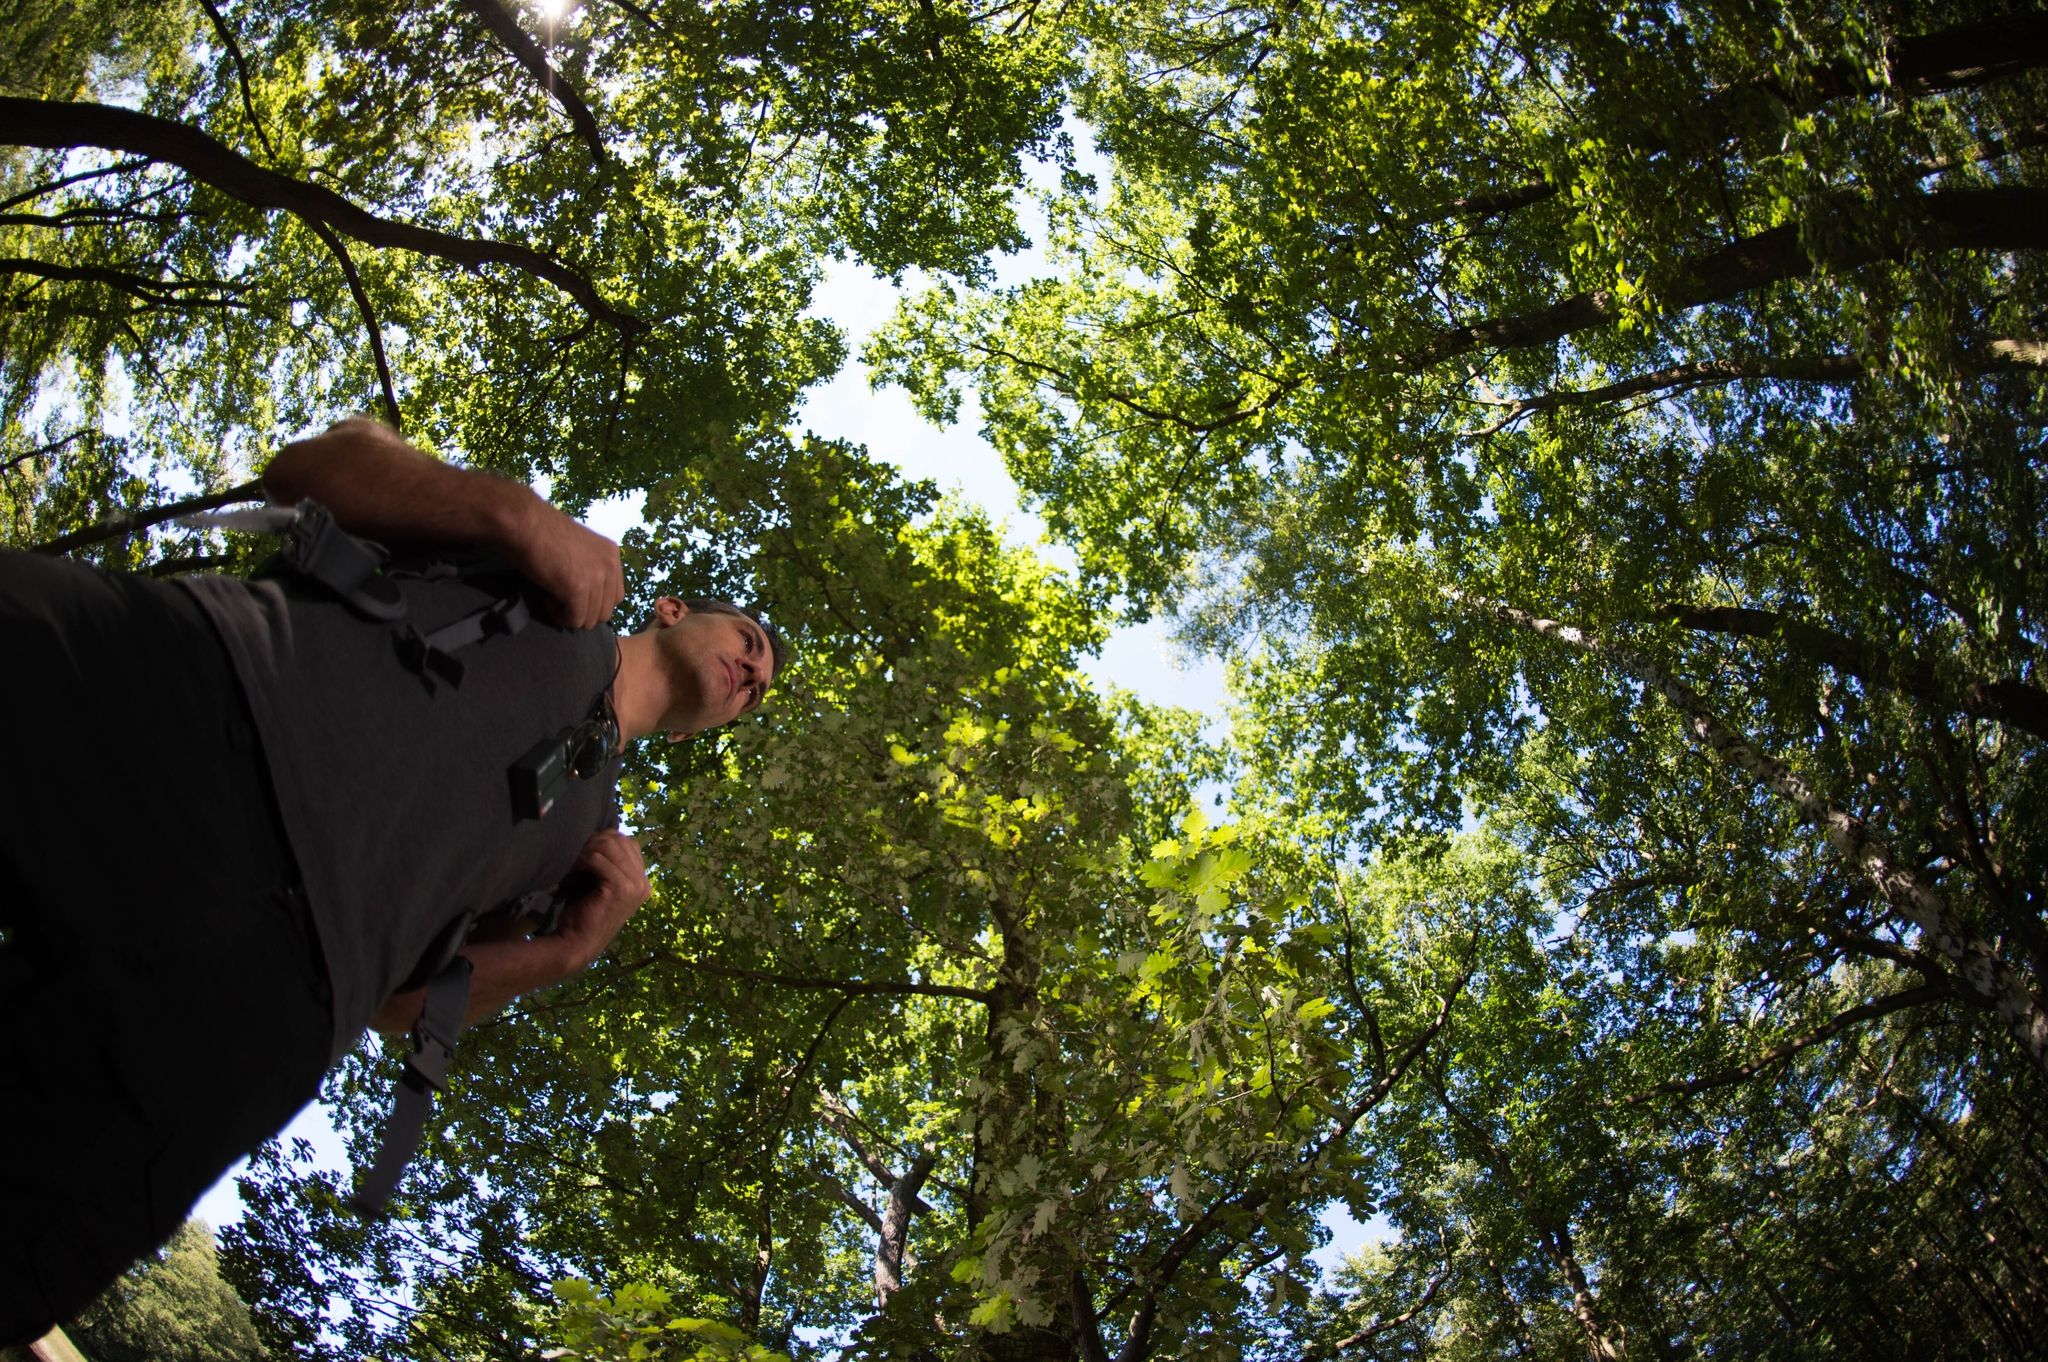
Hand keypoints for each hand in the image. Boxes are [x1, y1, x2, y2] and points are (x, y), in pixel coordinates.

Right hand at [507, 500, 626, 629]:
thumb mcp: (581, 549)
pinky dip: (560, 616)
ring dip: (570, 615)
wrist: (526, 522)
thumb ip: (591, 568)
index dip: (594, 602)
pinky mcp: (578, 589)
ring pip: (590, 619)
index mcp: (612, 554)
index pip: (615, 596)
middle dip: (583, 612)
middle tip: (562, 599)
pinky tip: (548, 600)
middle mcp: (610, 566)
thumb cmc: (543, 531)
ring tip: (552, 598)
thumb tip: (591, 597)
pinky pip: (575, 619)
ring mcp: (597, 578)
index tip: (572, 594)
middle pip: (606, 611)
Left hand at [553, 830, 649, 969]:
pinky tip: (573, 869)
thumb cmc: (585, 914)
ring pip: (610, 846)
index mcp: (642, 882)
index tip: (584, 849)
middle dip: (595, 841)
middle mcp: (644, 883)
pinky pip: (599, 859)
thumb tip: (602, 834)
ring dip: (587, 849)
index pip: (628, 843)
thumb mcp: (602, 885)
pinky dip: (582, 859)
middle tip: (576, 852)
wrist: (578, 944)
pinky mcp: (621, 888)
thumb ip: (609, 864)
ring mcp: (635, 885)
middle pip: (620, 841)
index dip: (605, 839)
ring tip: (573, 860)